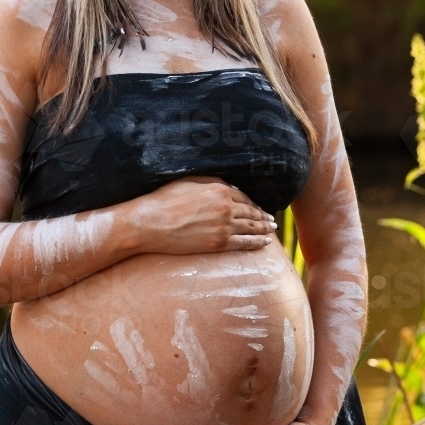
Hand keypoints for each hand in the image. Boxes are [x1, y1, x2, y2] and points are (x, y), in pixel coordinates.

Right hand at [132, 177, 276, 255]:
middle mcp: (226, 207)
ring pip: (251, 228)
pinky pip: (244, 243)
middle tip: (271, 219)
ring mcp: (224, 227)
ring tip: (272, 229)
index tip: (259, 206)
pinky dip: (257, 243)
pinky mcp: (218, 243)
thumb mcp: (189, 180)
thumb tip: (226, 185)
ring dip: (264, 229)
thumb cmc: (165, 199)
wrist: (152, 222)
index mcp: (220, 189)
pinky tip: (264, 243)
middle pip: (251, 212)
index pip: (244, 196)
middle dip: (263, 216)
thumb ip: (211, 181)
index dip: (253, 203)